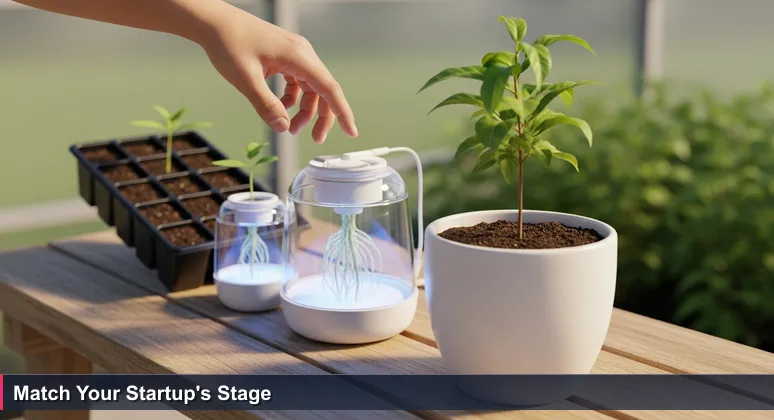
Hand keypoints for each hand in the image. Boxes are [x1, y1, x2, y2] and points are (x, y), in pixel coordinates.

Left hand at [198, 5, 356, 142]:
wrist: (213, 22)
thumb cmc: (228, 44)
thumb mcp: (245, 80)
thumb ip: (266, 106)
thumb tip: (283, 128)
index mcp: (298, 57)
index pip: (329, 88)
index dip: (342, 112)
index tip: (352, 132)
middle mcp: (302, 54)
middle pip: (324, 90)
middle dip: (322, 117)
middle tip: (315, 139)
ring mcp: (295, 54)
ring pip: (311, 88)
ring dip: (305, 110)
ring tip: (290, 128)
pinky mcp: (285, 57)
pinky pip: (298, 82)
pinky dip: (293, 99)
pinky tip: (279, 108)